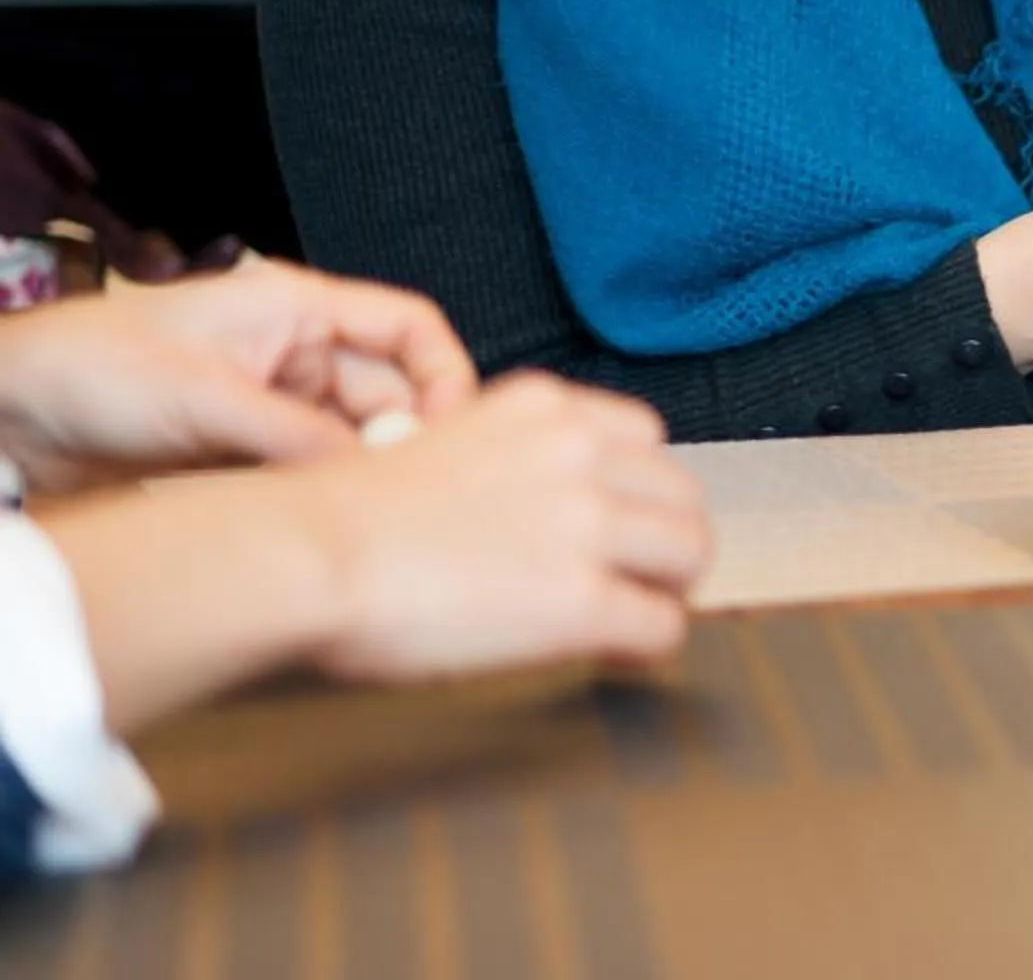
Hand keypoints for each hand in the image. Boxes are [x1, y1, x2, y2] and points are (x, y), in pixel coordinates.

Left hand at [0, 260, 478, 491]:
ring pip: (352, 443)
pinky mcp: (246, 454)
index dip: (446, 375)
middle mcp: (297, 356)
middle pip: (389, 395)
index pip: (408, 328)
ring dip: (364, 475)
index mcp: (298, 309)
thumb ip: (297, 436)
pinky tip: (329, 525)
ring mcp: (273, 407)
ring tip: (373, 516)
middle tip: (413, 495)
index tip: (456, 432)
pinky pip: (310, 474)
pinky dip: (325, 497)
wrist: (10, 417)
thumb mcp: (204, 397)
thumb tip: (374, 476)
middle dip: (405, 440)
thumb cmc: (90, 369)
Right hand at [283, 374, 706, 680]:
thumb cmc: (344, 516)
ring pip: (690, 552)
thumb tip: (535, 508)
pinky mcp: (581, 598)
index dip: (638, 493)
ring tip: (634, 616)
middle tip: (640, 580)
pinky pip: (661, 624)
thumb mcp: (444, 444)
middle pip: (682, 495)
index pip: (645, 441)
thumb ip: (508, 461)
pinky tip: (621, 655)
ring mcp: (587, 523)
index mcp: (544, 408)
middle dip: (665, 541)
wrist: (311, 554)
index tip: (622, 527)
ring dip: (669, 588)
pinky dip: (650, 644)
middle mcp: (578, 453)